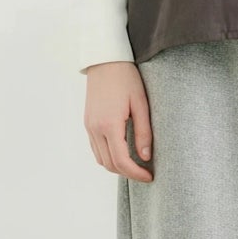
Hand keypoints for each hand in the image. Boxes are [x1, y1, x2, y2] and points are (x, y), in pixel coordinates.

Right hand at [84, 61, 153, 180]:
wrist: (105, 61)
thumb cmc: (126, 78)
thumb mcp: (141, 104)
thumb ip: (143, 132)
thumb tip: (146, 157)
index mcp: (109, 124)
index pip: (122, 161)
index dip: (136, 173)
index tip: (150, 177)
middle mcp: (95, 128)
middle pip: (110, 164)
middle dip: (128, 173)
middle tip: (145, 173)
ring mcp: (89, 126)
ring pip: (101, 159)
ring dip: (117, 166)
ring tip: (135, 164)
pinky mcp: (87, 123)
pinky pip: (96, 149)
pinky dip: (108, 157)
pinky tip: (122, 153)